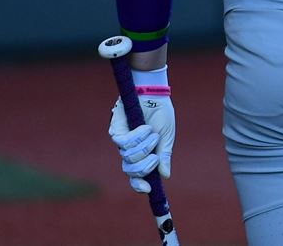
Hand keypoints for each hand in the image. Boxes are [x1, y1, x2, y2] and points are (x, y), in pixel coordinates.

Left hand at [106, 67, 173, 193]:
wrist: (154, 93)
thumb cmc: (161, 113)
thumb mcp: (167, 137)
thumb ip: (164, 155)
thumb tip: (165, 176)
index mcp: (142, 155)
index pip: (137, 177)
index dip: (139, 185)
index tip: (148, 189)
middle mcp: (129, 151)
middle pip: (130, 171)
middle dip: (144, 166)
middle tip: (154, 157)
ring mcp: (121, 141)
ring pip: (127, 157)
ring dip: (144, 147)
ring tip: (152, 133)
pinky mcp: (115, 131)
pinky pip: (123, 143)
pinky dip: (136, 137)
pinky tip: (145, 128)